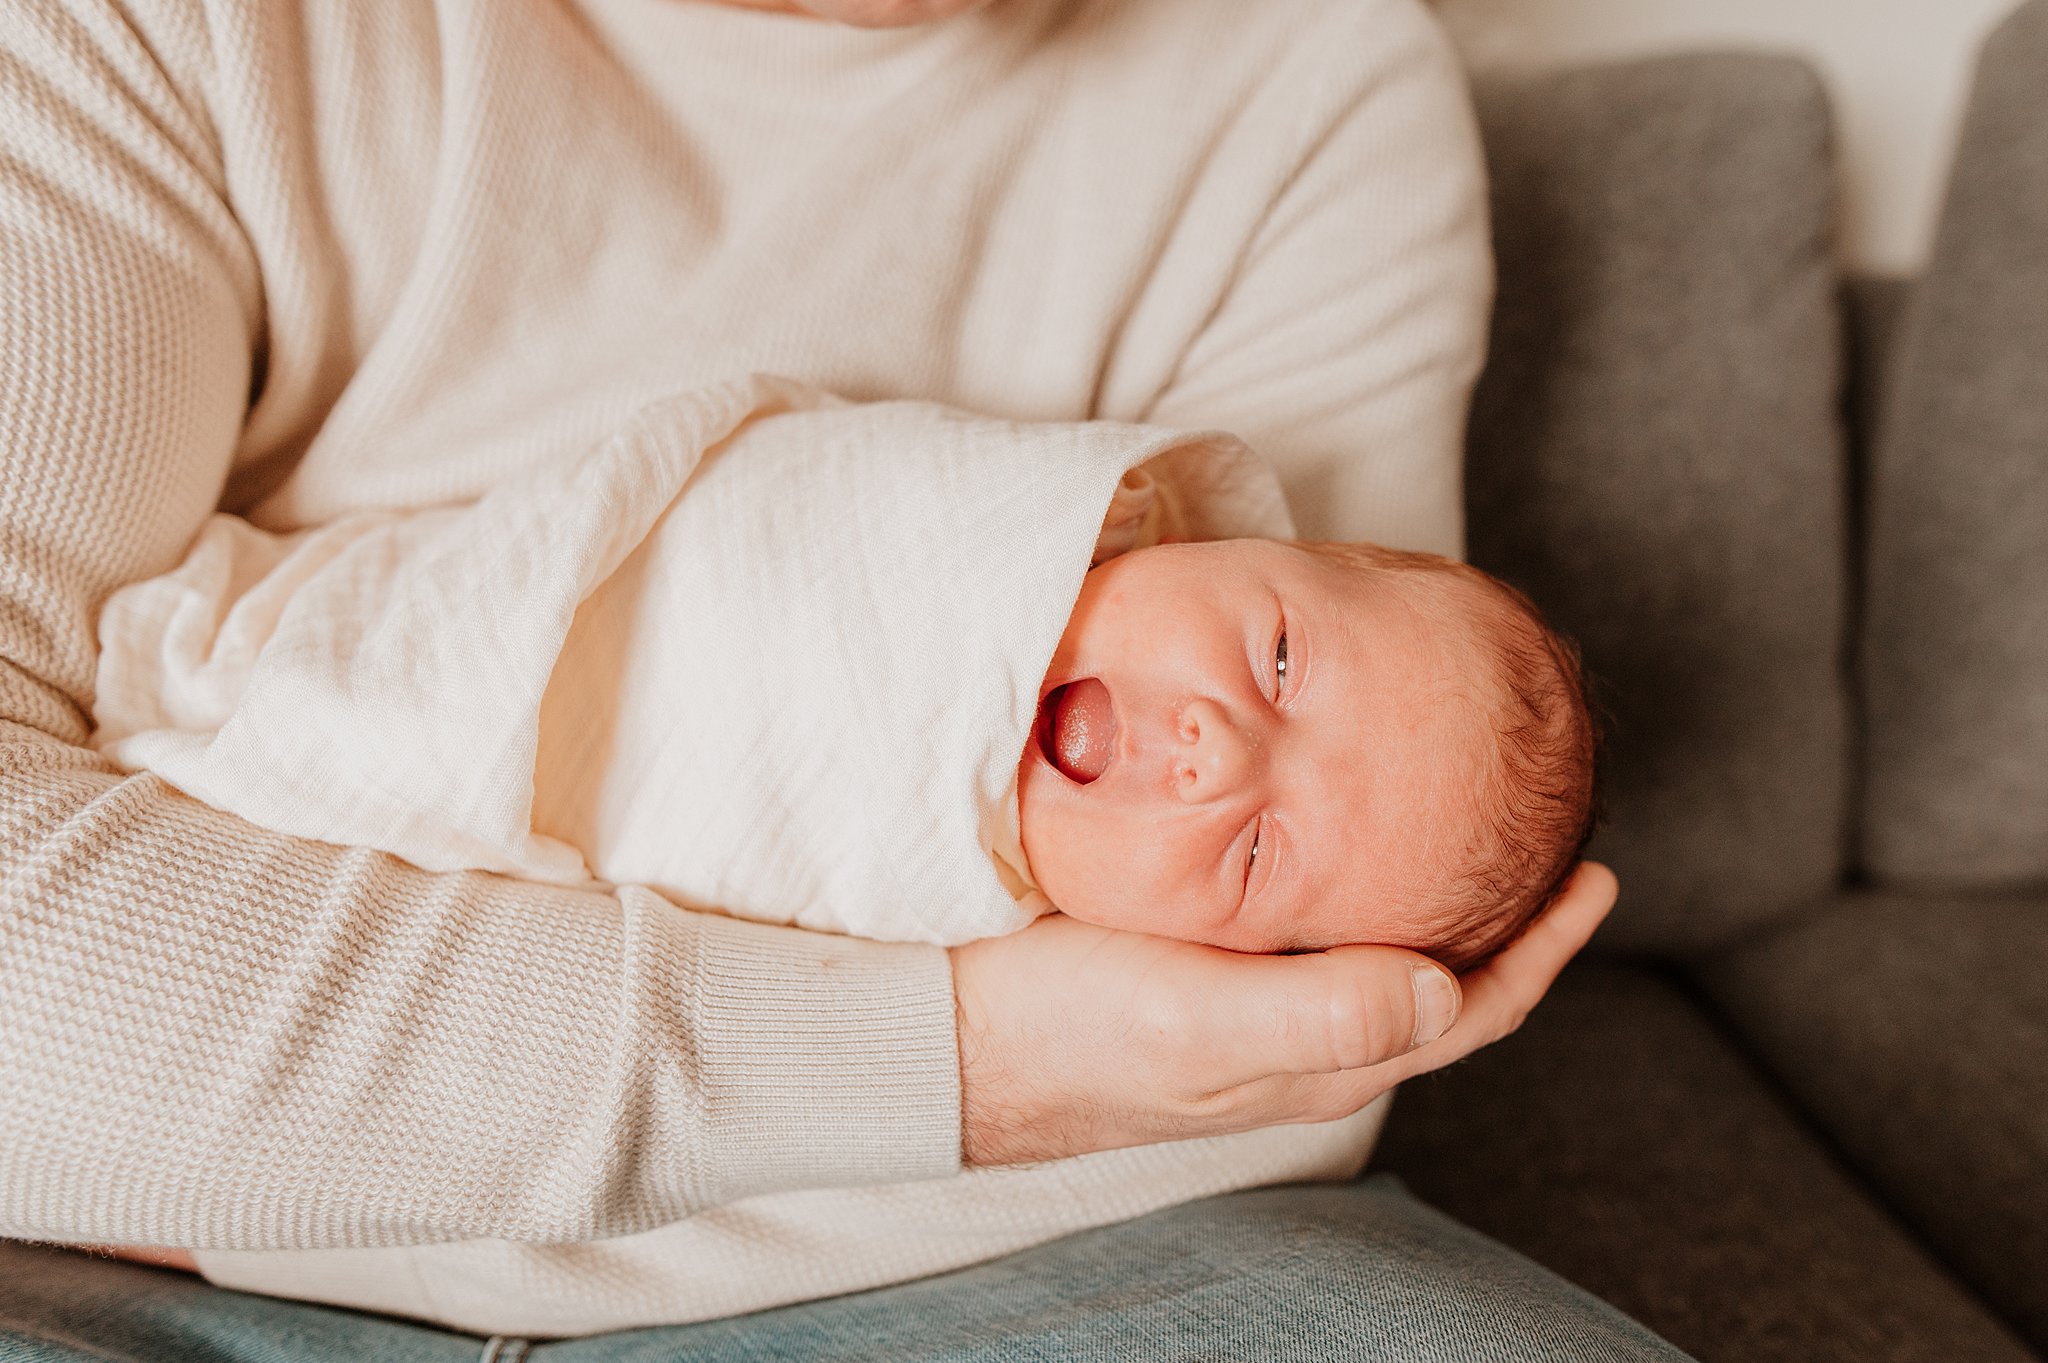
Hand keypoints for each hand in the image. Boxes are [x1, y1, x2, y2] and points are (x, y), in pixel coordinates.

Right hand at [952, 861, 1616, 1165]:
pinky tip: (1327, 829)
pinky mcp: (1194, 969)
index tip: (1597, 877)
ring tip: (1457, 824)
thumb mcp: (1197, 1020)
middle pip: (1435, 978)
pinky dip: (1345, 875)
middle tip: (1541, 834)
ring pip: (1372, 949)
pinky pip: (1303, 923)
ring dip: (1429, 894)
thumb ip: (1321, 1012)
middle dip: (1501, 918)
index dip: (1543, 951)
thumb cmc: (1065, 1029)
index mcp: (1316, 1057)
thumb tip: (1446, 979)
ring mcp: (1245, 1006)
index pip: (1467, 1008)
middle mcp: (1295, 1038)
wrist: (945, 1035)